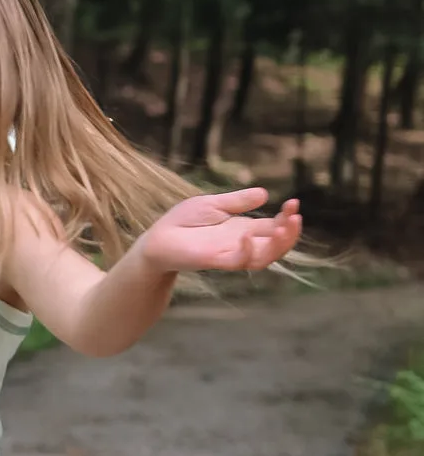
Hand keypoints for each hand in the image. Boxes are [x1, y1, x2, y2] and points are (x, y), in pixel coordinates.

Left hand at [139, 189, 302, 274]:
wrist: (158, 240)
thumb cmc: (183, 222)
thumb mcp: (215, 204)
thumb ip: (238, 201)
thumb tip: (265, 193)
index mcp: (244, 230)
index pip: (273, 227)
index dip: (287, 218)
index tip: (294, 203)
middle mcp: (242, 244)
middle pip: (276, 244)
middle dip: (290, 232)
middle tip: (296, 216)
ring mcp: (231, 254)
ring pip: (266, 257)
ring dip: (279, 244)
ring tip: (286, 227)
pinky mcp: (217, 261)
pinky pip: (240, 262)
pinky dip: (248, 251)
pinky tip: (249, 236)